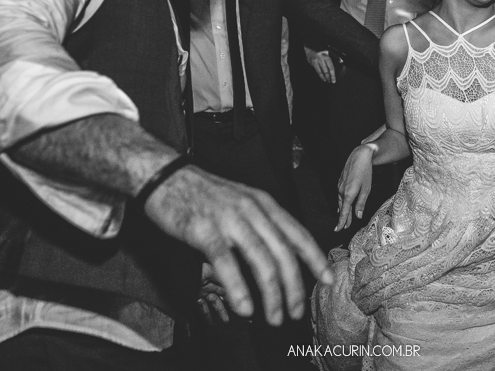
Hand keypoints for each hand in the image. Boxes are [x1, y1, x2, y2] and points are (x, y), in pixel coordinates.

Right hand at [145, 166, 331, 325]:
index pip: (298, 233)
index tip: (328, 279)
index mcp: (264, 203)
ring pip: (262, 261)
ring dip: (272, 294)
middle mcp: (252, 210)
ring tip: (275, 318)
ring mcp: (229, 219)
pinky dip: (238, 287)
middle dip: (295, 287)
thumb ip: (260, 227)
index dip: (316, 258)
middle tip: (296, 312)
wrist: (166, 176)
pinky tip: (244, 307)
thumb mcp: (241, 203)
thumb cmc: (203, 194)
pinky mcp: (204, 230)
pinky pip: (227, 262)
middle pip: (284, 253)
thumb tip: (277, 259)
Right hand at [305, 47, 335, 82]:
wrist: (310, 44)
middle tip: (331, 82)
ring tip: (327, 81)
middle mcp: (320, 59)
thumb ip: (335, 56)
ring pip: (320, 72)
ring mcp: (315, 61)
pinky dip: (319, 74)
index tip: (334, 80)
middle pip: (326, 71)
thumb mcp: (329, 50)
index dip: (332, 75)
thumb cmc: (321, 48)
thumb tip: (341, 61)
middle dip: (329, 77)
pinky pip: (316, 70)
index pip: (330, 68)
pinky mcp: (311, 62)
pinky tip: (322, 77)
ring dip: (324, 77)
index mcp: (326, 56)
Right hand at [336, 145, 373, 230]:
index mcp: (348, 194)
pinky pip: (339, 195)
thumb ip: (361, 203)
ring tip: (344, 218)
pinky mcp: (340, 182)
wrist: (359, 156)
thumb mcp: (366, 189)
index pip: (344, 212)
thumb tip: (358, 215)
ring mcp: (339, 186)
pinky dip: (341, 202)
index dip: (341, 222)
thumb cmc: (365, 172)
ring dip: (343, 210)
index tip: (338, 229)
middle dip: (343, 218)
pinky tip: (342, 204)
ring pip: (340, 201)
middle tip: (344, 227)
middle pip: (342, 208)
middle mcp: (341, 191)